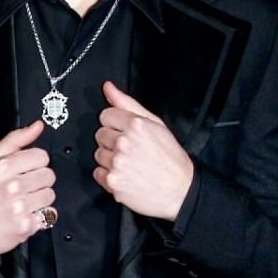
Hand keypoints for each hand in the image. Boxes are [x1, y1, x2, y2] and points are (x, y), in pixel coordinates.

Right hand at [0, 120, 54, 256]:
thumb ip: (14, 140)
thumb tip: (37, 126)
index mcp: (3, 167)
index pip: (41, 156)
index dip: (35, 163)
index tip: (25, 171)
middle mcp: (12, 186)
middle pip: (49, 175)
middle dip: (38, 181)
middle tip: (23, 188)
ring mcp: (20, 207)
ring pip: (50, 195)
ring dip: (39, 199)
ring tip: (24, 202)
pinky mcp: (26, 225)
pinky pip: (49, 215)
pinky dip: (41, 216)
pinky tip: (26, 214)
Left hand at [92, 82, 193, 220]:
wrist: (180, 189)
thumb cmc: (170, 158)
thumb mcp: (155, 124)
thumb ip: (127, 104)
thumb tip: (108, 87)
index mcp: (135, 125)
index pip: (106, 115)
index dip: (116, 124)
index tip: (126, 132)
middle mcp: (124, 143)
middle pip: (100, 134)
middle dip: (112, 140)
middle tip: (131, 150)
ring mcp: (117, 163)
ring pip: (98, 154)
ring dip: (110, 158)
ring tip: (130, 163)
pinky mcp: (113, 181)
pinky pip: (98, 173)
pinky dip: (109, 175)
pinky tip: (125, 174)